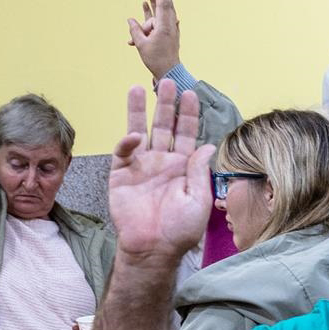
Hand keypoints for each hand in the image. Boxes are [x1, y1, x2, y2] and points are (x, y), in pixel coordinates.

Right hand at [106, 79, 214, 260]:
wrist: (153, 248)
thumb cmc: (180, 229)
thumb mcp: (199, 200)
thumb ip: (200, 172)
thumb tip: (207, 145)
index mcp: (183, 166)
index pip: (188, 134)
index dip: (189, 114)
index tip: (191, 94)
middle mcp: (162, 161)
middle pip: (164, 126)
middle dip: (165, 104)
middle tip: (167, 80)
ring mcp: (141, 166)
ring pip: (140, 131)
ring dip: (139, 111)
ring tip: (138, 88)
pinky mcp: (121, 174)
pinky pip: (124, 152)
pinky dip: (128, 142)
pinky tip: (134, 135)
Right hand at [124, 0, 181, 77]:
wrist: (168, 71)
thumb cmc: (155, 59)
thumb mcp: (141, 45)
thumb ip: (135, 30)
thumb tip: (130, 19)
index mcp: (164, 27)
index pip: (163, 5)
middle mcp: (169, 26)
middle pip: (165, 5)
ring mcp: (169, 29)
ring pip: (161, 12)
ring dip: (155, 1)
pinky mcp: (167, 33)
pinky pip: (158, 19)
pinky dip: (152, 12)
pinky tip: (146, 4)